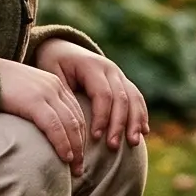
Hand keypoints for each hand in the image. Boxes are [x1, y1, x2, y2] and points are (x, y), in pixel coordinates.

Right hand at [0, 57, 89, 169]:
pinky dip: (62, 143)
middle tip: (80, 168)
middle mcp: (55, 86)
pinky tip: (66, 157)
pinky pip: (55, 126)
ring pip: (70, 125)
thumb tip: (39, 130)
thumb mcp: (23, 94)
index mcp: (55, 84)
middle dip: (81, 146)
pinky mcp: (34, 101)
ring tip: (75, 168)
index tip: (79, 155)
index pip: (76, 113)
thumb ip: (35, 106)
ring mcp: (46, 93)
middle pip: (77, 120)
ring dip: (76, 149)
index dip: (80, 136)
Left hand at [34, 38, 149, 153]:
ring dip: (135, 121)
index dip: (102, 116)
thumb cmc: (53, 65)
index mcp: (91, 65)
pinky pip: (137, 98)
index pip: (103, 93)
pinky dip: (141, 115)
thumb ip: (63, 95)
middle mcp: (110, 68)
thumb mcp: (51, 75)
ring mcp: (119, 75)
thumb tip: (70, 122)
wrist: (63, 49)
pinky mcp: (123, 82)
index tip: (95, 137)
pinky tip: (144, 132)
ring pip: (134, 98)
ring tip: (133, 142)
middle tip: (113, 146)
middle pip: (121, 98)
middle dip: (119, 124)